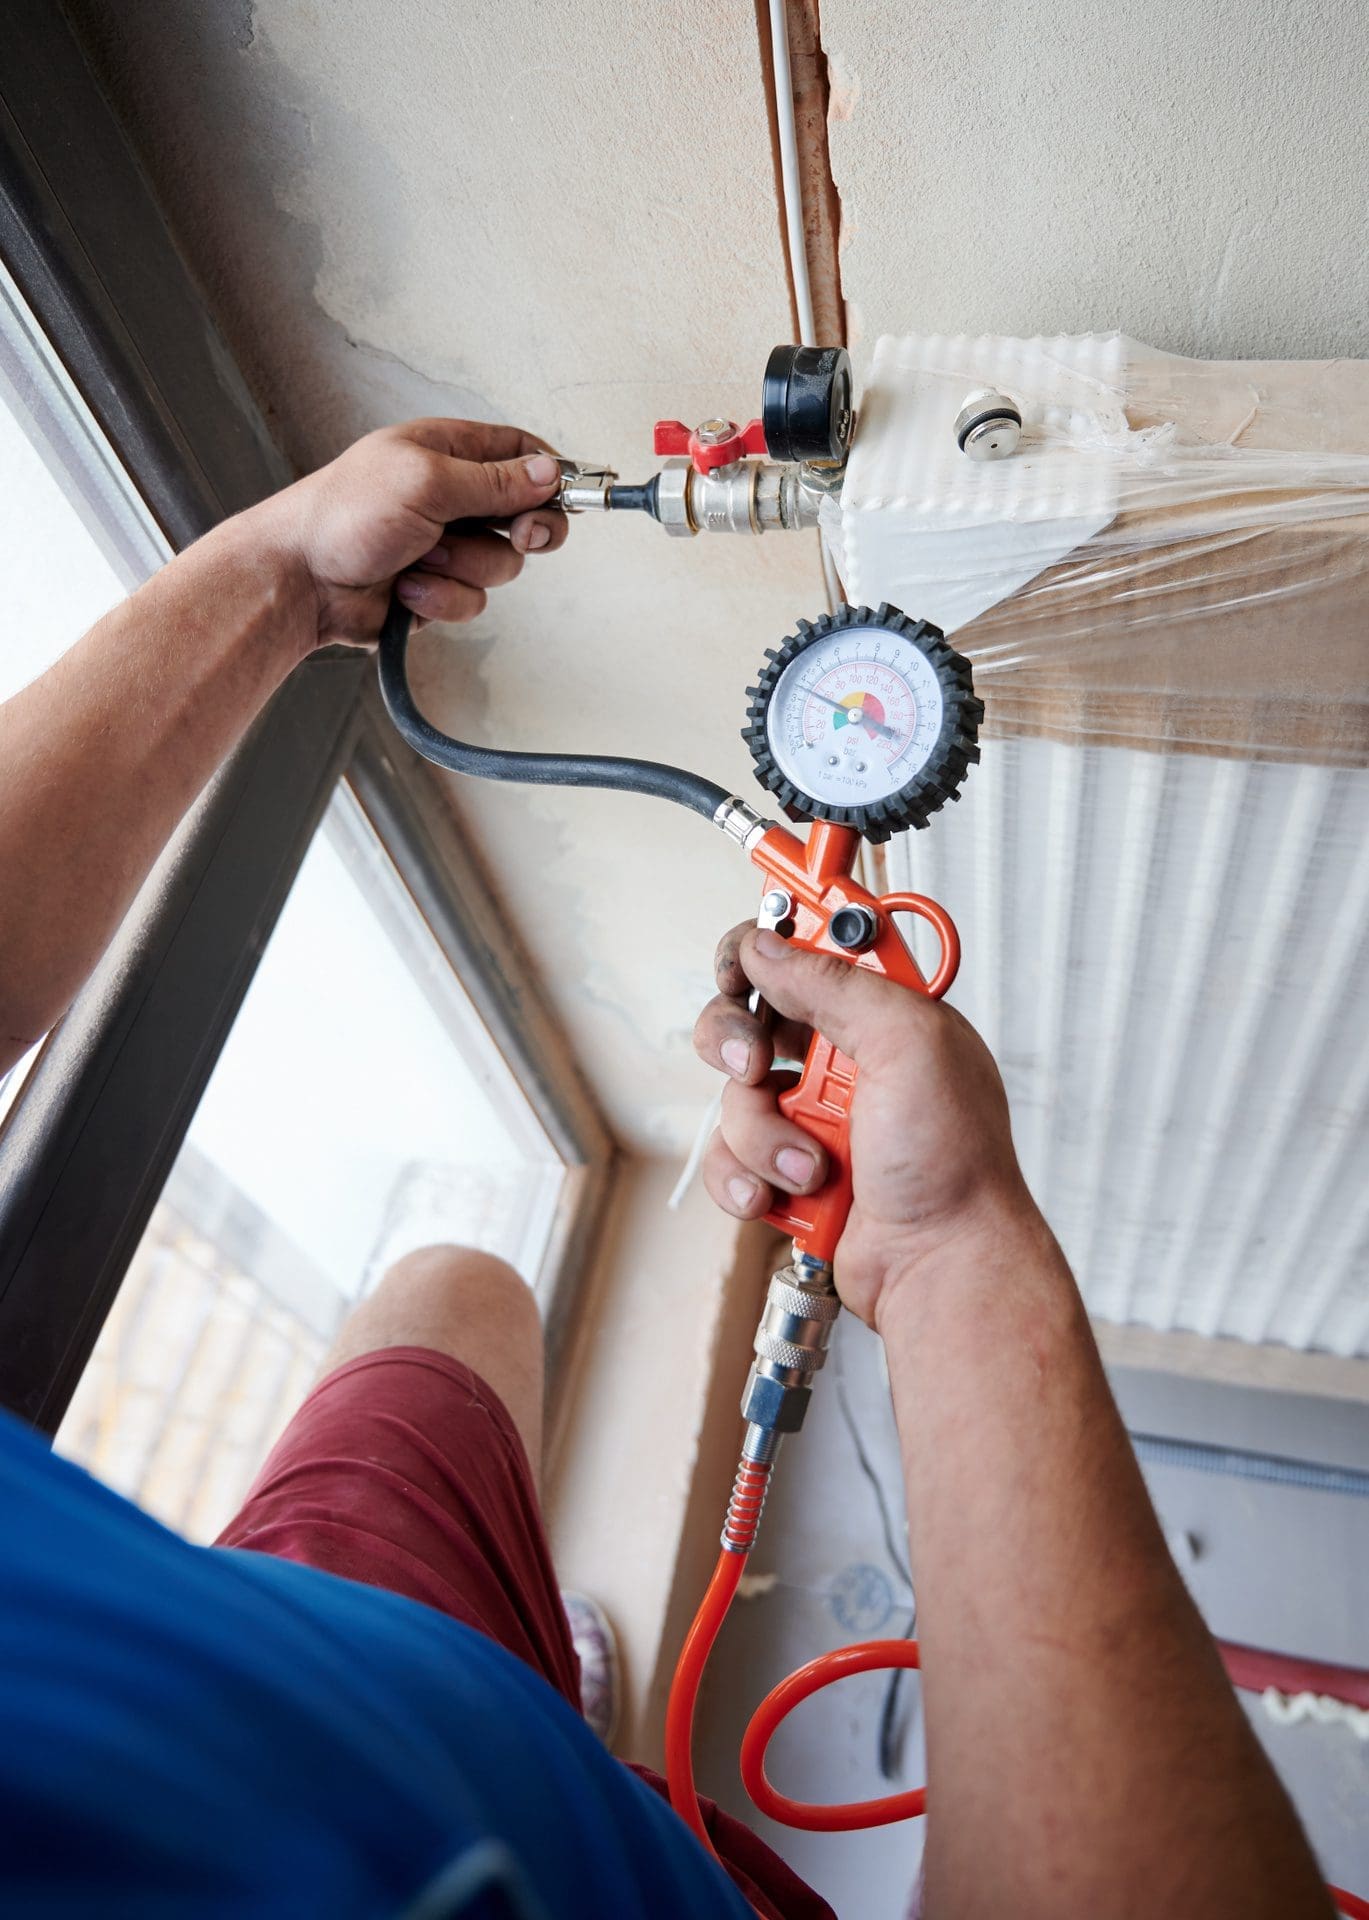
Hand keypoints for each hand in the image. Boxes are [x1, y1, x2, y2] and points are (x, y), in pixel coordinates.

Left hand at [245, 419, 567, 652]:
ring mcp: (447, 545)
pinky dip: (441, 598)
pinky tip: (406, 586)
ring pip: (502, 566)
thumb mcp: (427, 481)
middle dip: (523, 531)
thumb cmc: (341, 515)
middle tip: (517, 535)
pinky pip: (472, 601)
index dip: (551, 473)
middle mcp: (452, 497)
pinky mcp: (438, 589)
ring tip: (419, 556)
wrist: (300, 579)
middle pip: (527, 515)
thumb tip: (549, 471)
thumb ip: (494, 480)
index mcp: (448, 452)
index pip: (521, 452)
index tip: (568, 495)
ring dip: (463, 567)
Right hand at [693, 924, 1037, 1325]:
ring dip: (762, 1135)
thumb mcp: (910, 1044)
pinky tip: (781, 1195)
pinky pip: (728, 1156)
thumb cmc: (953, 1164)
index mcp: (883, 1016)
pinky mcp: (785, 1171)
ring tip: (811, 1166)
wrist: (940, 1265)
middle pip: (746, 1017)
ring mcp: (812, 1118)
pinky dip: (746, 1177)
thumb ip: (835, 984)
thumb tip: (766, 948)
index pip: (808, 954)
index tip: (740, 965)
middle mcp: (845, 1061)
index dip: (764, 948)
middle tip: (754, 1063)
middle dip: (737, 1042)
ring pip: (733, 1096)